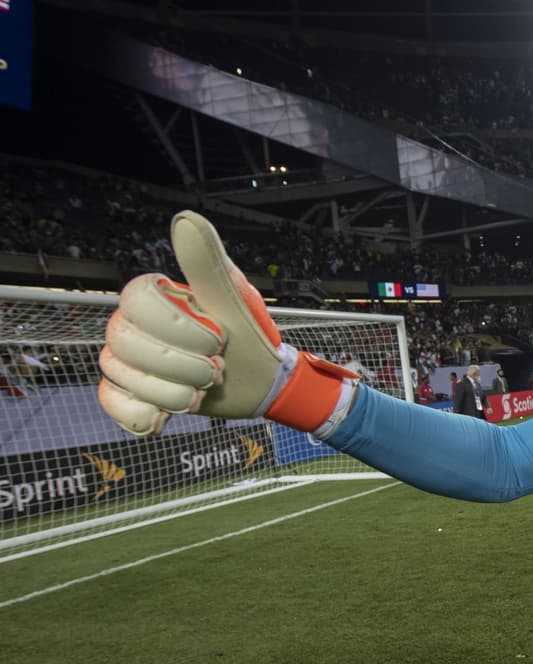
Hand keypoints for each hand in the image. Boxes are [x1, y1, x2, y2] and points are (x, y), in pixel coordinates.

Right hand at [99, 211, 354, 435]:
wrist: (261, 384)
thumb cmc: (249, 338)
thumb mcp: (233, 301)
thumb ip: (207, 264)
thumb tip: (186, 220)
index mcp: (156, 297)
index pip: (135, 300)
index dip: (176, 328)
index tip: (217, 340)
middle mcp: (134, 324)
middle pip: (124, 341)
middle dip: (180, 364)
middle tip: (216, 370)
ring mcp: (128, 359)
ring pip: (119, 372)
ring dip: (171, 391)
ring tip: (202, 389)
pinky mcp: (131, 392)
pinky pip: (113, 403)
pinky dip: (141, 413)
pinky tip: (168, 416)